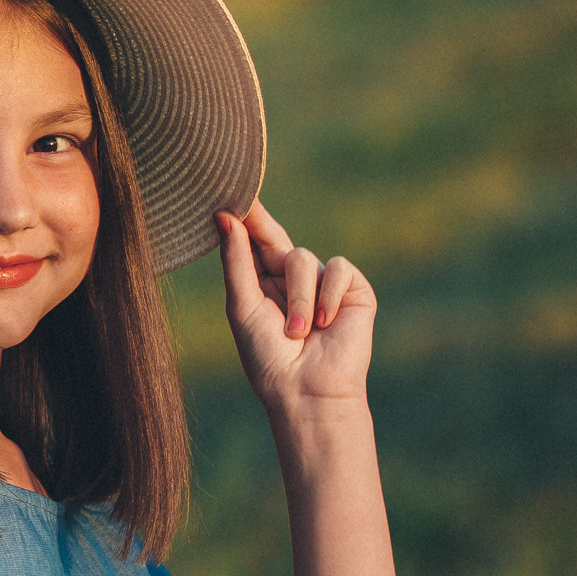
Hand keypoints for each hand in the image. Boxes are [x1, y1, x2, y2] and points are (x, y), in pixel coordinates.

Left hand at [216, 202, 374, 408]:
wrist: (308, 389)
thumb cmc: (267, 356)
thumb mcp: (242, 305)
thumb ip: (236, 260)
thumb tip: (223, 216)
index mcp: (263, 282)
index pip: (254, 240)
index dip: (246, 216)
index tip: (229, 186)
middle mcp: (293, 278)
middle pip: (277, 240)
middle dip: (264, 236)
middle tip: (247, 216)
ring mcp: (324, 283)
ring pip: (304, 259)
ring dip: (298, 298)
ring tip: (297, 332)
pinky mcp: (353, 289)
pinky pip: (337, 268)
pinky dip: (328, 296)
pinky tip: (326, 324)